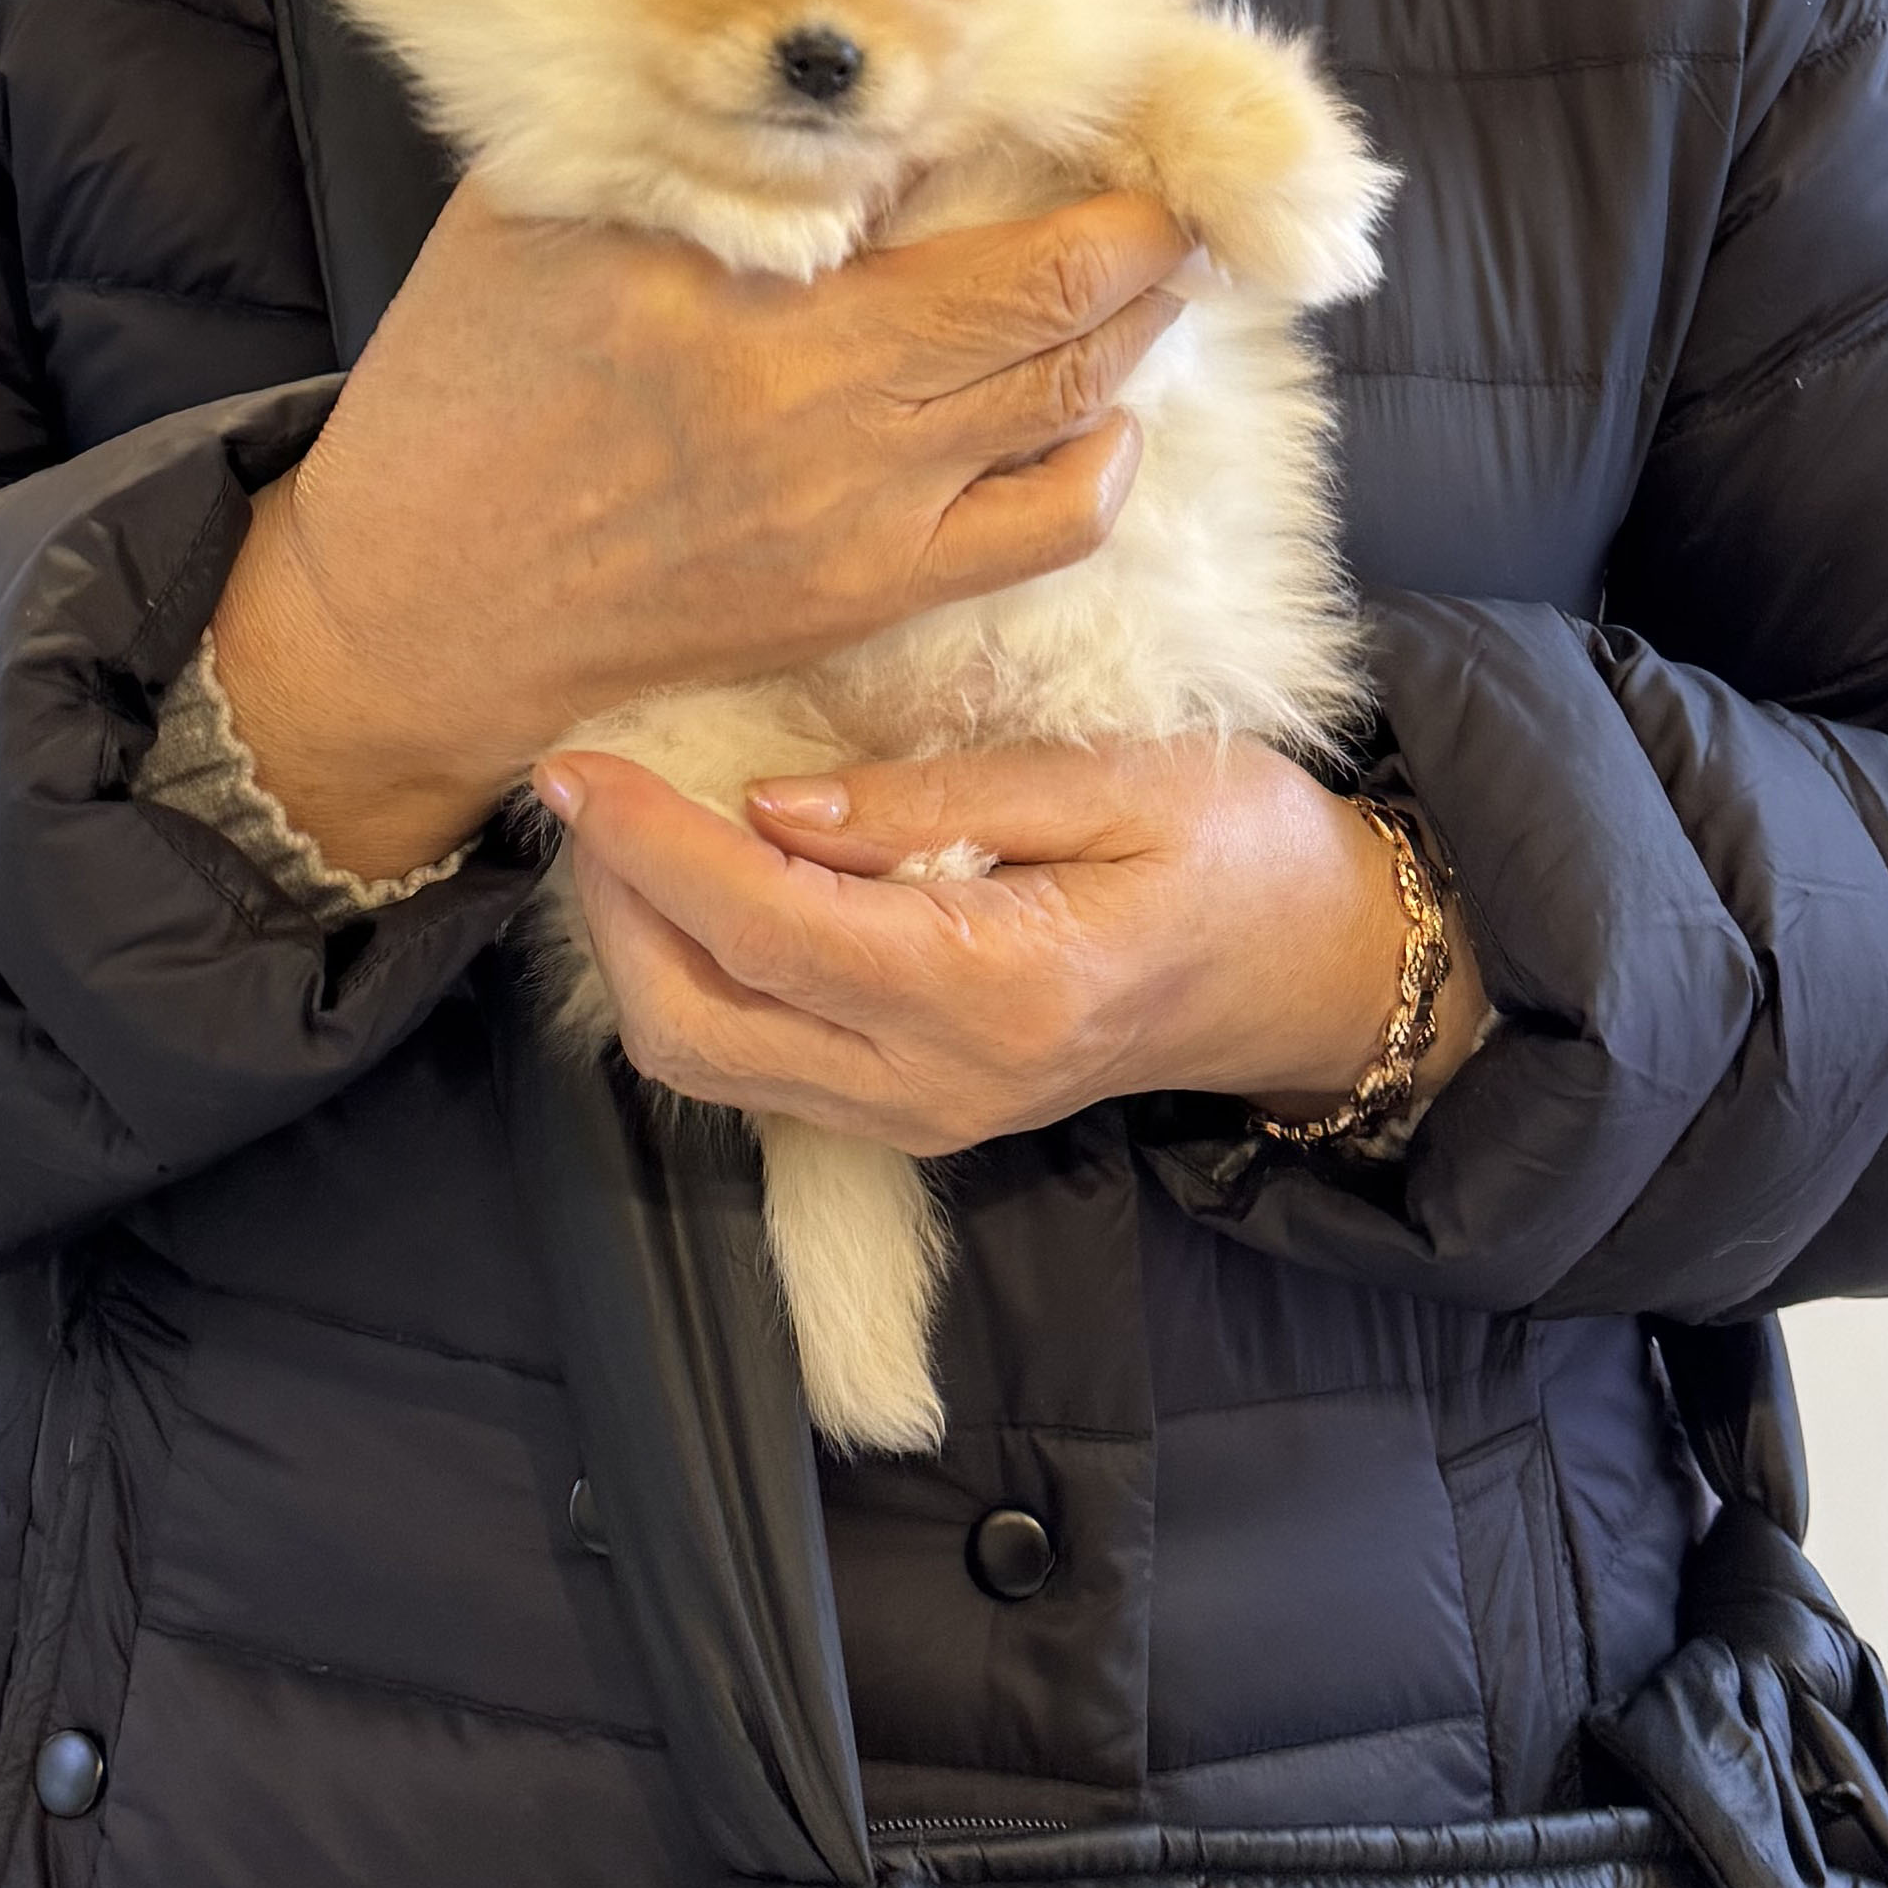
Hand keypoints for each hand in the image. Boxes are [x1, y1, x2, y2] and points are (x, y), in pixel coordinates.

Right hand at [206, 175, 1196, 880]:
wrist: (418, 613)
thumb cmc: (463, 391)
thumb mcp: (532, 207)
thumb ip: (667, 129)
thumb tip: (808, 57)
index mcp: (726, 269)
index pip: (943, 161)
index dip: (1047, 118)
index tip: (1085, 81)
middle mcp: (815, 391)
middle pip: (1053, 282)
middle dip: (1141, 215)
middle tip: (1170, 164)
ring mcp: (858, 506)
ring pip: (1074, 392)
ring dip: (1138, 315)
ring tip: (1154, 260)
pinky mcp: (869, 594)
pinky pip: (1052, 524)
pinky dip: (1105, 452)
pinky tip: (1098, 405)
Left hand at [533, 736, 1487, 1157]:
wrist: (1310, 974)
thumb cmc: (1237, 851)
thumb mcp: (1117, 780)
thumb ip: (940, 800)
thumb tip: (772, 809)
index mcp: (999, 991)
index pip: (769, 930)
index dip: (651, 850)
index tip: (576, 769)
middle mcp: (940, 1084)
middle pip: (698, 1027)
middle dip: (613, 911)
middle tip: (587, 791)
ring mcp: (920, 1118)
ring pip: (708, 1065)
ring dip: (636, 949)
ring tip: (622, 829)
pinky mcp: (908, 1117)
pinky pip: (753, 1068)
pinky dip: (690, 980)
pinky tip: (689, 888)